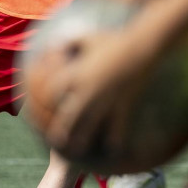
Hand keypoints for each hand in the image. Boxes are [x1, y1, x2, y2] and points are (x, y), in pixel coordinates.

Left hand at [33, 30, 148, 160]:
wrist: (142, 48)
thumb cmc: (115, 41)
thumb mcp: (89, 38)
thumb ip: (71, 41)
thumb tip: (56, 43)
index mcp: (77, 74)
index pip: (53, 92)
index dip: (46, 100)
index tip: (45, 107)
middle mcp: (88, 91)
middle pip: (68, 116)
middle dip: (60, 130)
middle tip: (55, 140)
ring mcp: (105, 101)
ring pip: (89, 126)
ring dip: (81, 139)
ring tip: (77, 149)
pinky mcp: (122, 106)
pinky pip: (117, 127)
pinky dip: (115, 139)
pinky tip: (113, 149)